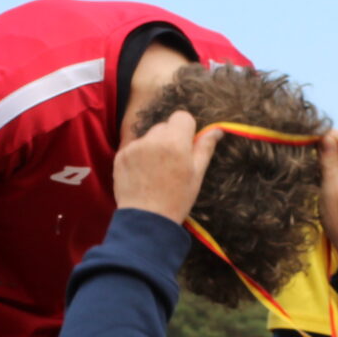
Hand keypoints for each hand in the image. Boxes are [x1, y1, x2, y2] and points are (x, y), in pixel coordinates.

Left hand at [112, 108, 220, 224]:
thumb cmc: (176, 199)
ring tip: (156, 172)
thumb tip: (217, 130)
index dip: (186, 130)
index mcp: (175, 142)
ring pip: (148, 137)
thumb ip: (205, 148)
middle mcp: (152, 139)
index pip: (182, 116)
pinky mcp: (120, 156)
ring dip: (153, 147)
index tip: (185, 146)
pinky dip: (138, 157)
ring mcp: (134, 147)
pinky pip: (133, 147)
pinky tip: (143, 175)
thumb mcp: (197, 174)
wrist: (146, 220)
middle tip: (171, 164)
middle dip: (169, 139)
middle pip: (164, 126)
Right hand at [318, 130, 337, 270]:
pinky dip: (337, 164)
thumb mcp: (331, 191)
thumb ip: (330, 162)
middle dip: (329, 144)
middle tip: (311, 157)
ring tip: (317, 167)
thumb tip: (324, 137)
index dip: (327, 136)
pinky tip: (326, 174)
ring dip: (332, 154)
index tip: (309, 146)